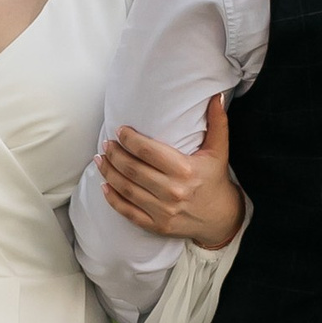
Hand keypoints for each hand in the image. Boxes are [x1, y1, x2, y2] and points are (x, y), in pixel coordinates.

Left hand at [96, 95, 244, 249]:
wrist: (221, 218)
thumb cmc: (215, 180)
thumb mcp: (218, 151)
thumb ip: (217, 122)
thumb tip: (217, 96)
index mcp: (185, 170)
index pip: (148, 151)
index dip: (129, 139)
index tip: (120, 130)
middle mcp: (172, 191)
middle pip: (132, 169)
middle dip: (114, 154)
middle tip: (106, 144)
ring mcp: (163, 211)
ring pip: (126, 188)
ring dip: (109, 172)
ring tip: (100, 159)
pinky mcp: (157, 225)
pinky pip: (128, 212)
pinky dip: (112, 199)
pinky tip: (104, 186)